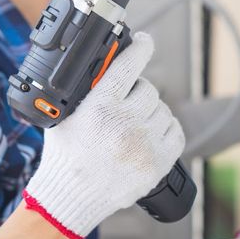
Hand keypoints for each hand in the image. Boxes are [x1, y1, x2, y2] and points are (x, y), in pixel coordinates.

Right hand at [23, 32, 184, 238]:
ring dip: (151, 110)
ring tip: (133, 122)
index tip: (145, 40)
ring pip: (162, 109)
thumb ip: (83, 89)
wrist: (70, 197)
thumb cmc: (65, 155)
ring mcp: (144, 144)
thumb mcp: (63, 114)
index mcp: (100, 107)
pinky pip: (176, 131)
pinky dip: (166, 128)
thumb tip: (101, 62)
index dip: (141, 46)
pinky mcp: (158, 164)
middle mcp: (125, 123)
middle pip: (148, 88)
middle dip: (138, 91)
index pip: (129, 64)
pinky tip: (151, 132)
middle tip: (125, 101)